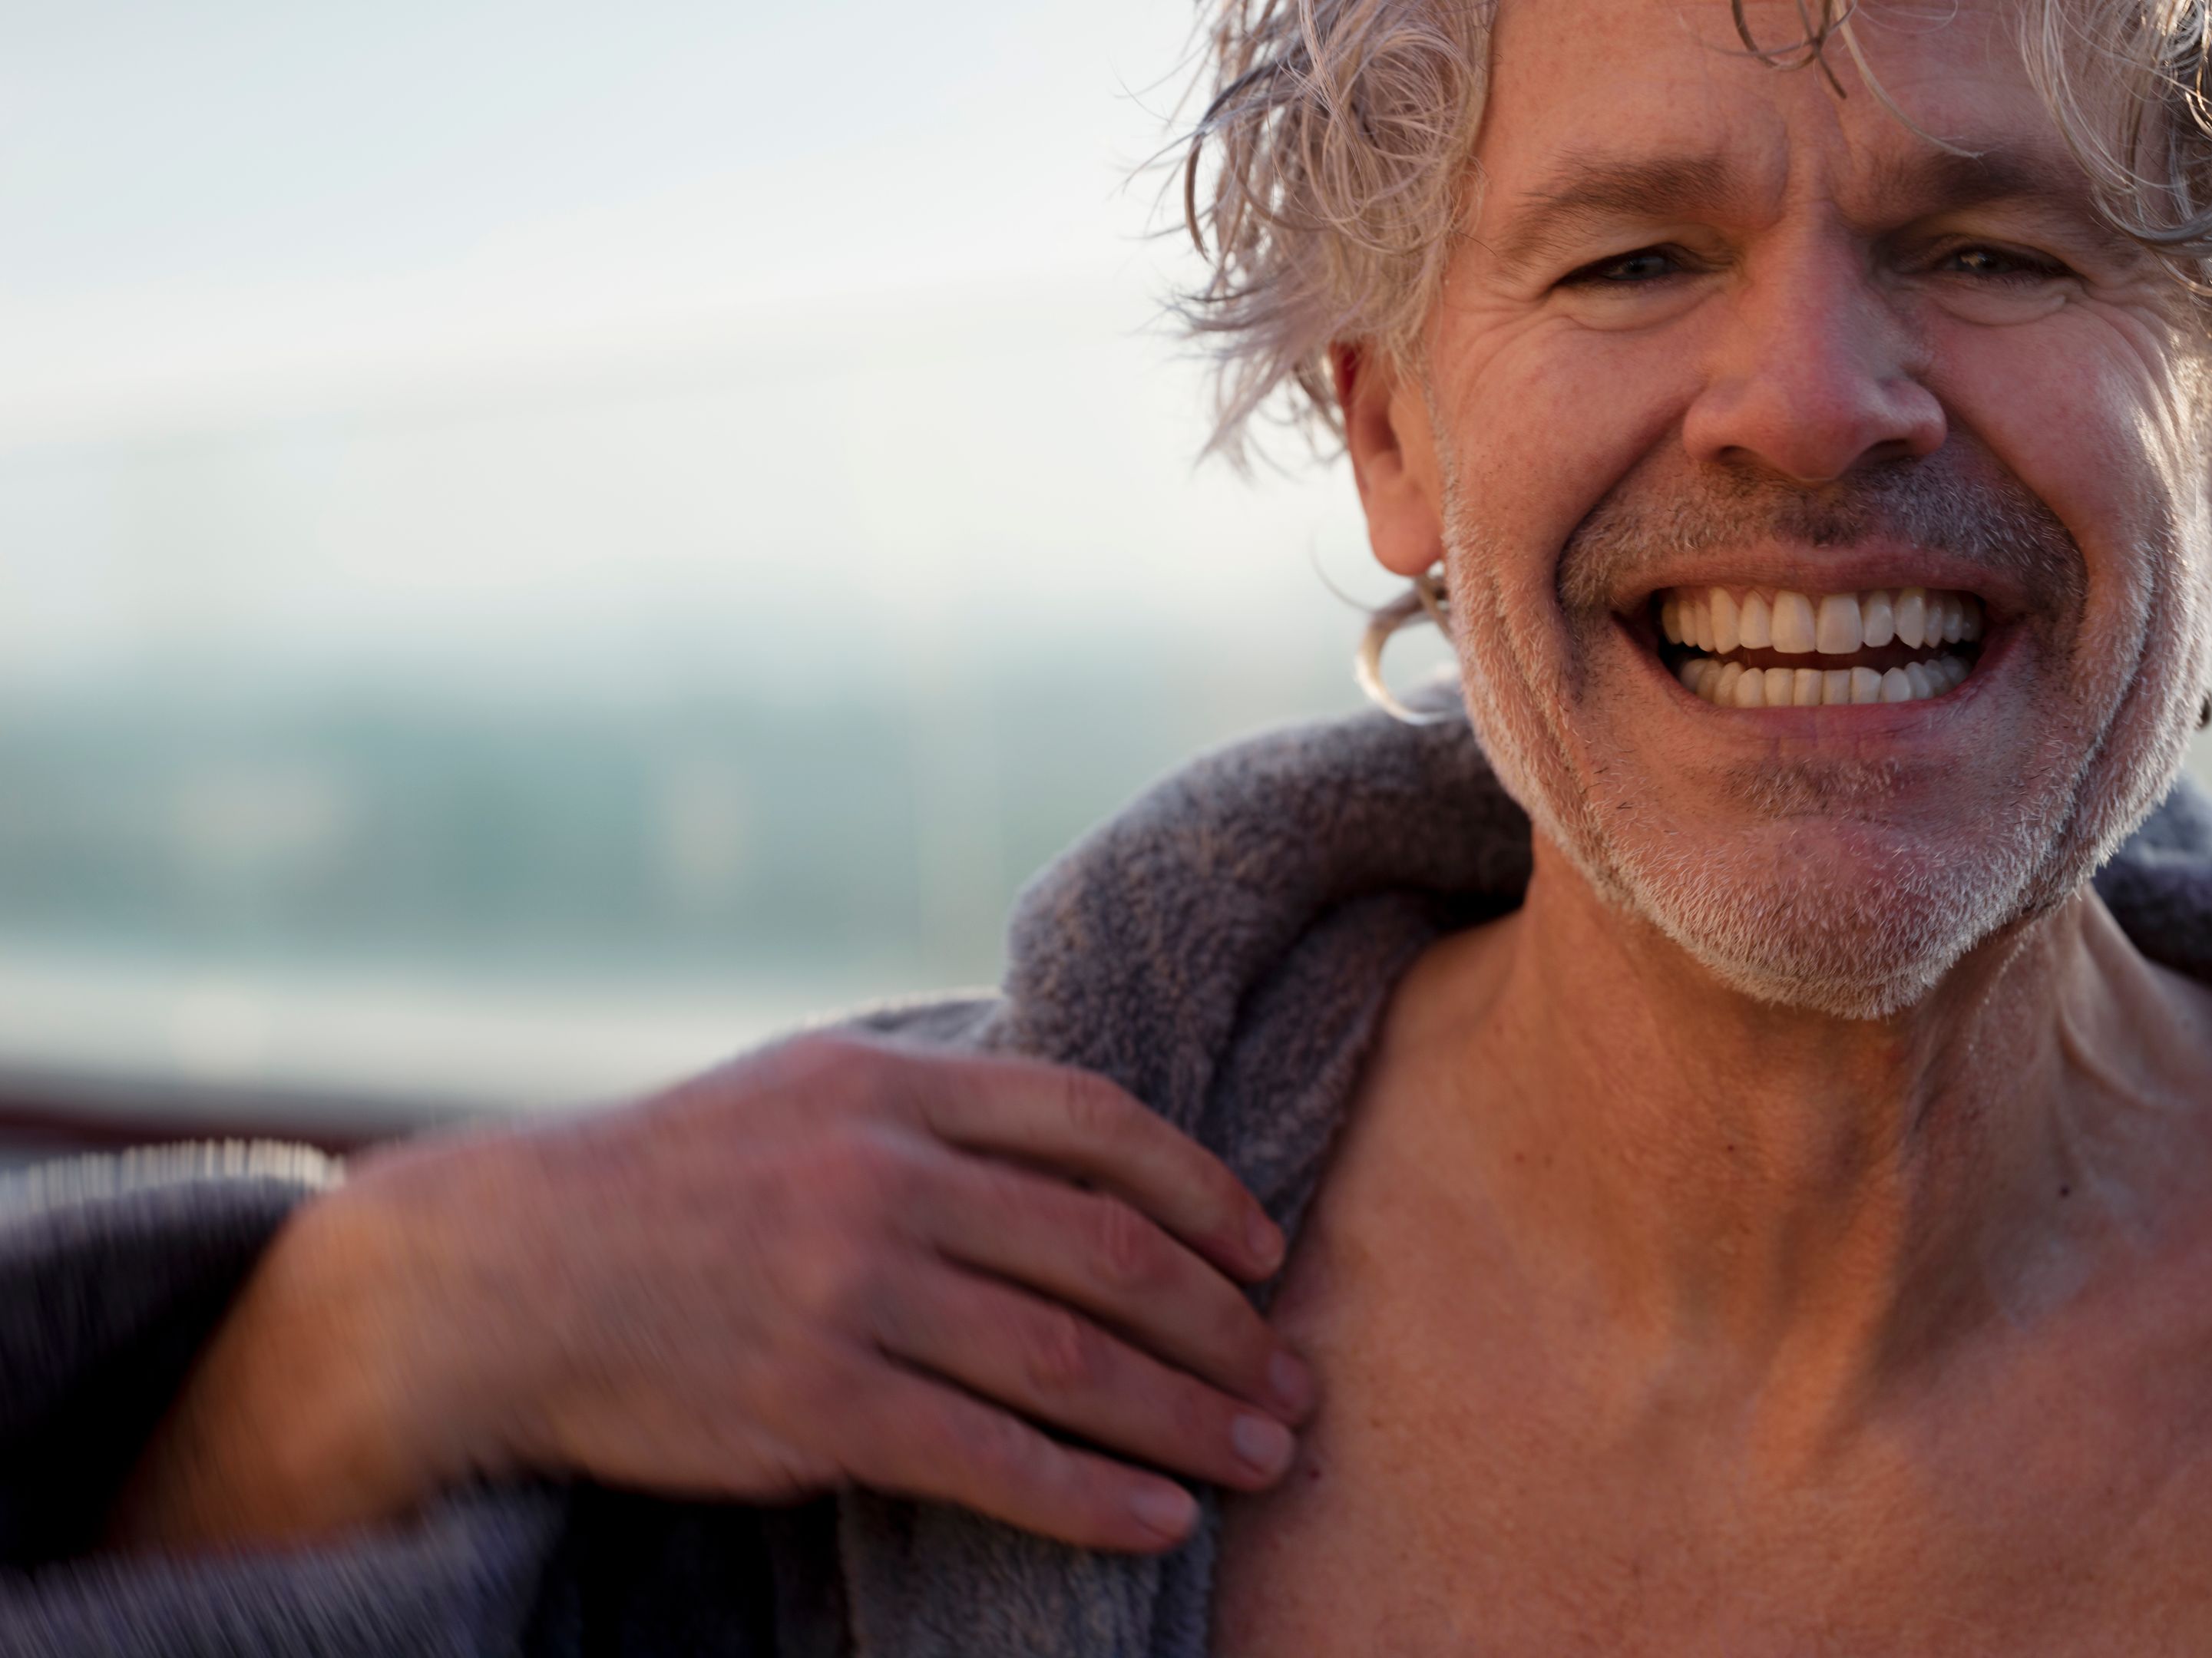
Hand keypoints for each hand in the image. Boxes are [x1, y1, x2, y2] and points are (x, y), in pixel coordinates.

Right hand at [110, 1032, 1312, 1555]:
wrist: (505, 1273)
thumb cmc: (667, 1179)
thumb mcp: (799, 1087)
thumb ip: (930, 1101)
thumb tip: (1067, 1134)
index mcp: (889, 1083)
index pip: (1093, 1123)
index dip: (1199, 1190)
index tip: (1265, 1249)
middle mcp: (881, 1174)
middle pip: (1105, 1249)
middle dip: (1222, 1324)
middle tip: (1293, 1378)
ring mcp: (850, 1289)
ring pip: (1067, 1359)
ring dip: (1186, 1416)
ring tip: (1261, 1456)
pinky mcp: (817, 1403)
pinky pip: (989, 1455)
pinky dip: (1090, 1493)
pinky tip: (1158, 1520)